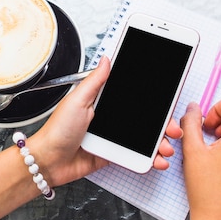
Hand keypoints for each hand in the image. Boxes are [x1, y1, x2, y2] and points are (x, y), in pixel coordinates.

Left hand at [29, 56, 182, 187]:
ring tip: (166, 147)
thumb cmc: (57, 130)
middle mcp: (110, 117)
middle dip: (163, 122)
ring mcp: (113, 137)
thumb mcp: (77, 100)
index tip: (167, 98)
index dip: (153, 98)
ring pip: (144, 138)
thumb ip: (95, 81)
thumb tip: (107, 58)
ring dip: (160, 142)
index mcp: (102, 100)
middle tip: (172, 127)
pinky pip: (136, 156)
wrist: (49, 161)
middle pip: (144, 118)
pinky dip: (150, 159)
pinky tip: (157, 160)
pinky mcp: (113, 154)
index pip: (133, 96)